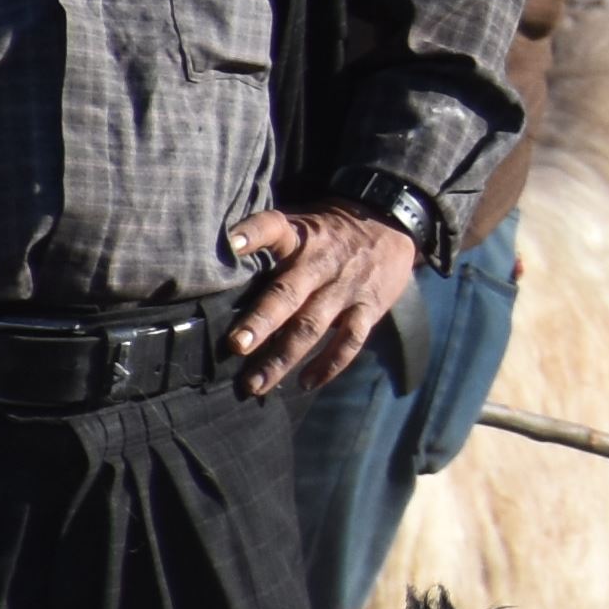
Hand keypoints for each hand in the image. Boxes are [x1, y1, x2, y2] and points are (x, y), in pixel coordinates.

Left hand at [231, 206, 421, 396]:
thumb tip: (218, 276)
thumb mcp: (302, 225)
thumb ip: (269, 247)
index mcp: (299, 236)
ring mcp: (346, 288)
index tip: (231, 244)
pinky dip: (329, 364)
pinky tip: (305, 382)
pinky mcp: (369, 307)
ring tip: (255, 383)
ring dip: (283, 356)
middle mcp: (320, 262)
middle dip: (262, 321)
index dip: (252, 234)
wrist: (391, 225)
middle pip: (288, 292)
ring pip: (312, 325)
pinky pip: (350, 341)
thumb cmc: (330, 232)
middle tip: (236, 346)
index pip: (272, 227)